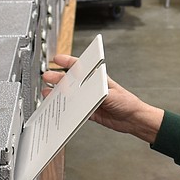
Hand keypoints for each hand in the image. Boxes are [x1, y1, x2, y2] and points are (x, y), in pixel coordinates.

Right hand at [44, 55, 163, 142]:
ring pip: (70, 95)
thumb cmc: (127, 102)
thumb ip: (96, 92)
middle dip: (58, 78)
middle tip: (47, 76)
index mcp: (97, 78)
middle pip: (71, 81)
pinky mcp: (88, 112)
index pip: (80, 67)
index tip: (57, 59)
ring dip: (58, 94)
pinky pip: (73, 109)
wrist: (132, 119)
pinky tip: (57, 108)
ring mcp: (88, 100)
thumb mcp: (111, 94)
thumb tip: (82, 92)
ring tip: (47, 92)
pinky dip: (65, 108)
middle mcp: (91, 88)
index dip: (68, 62)